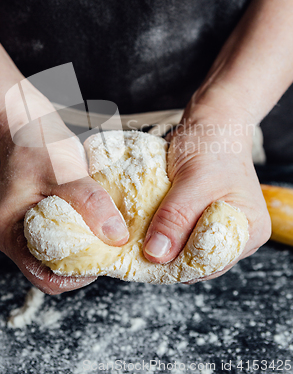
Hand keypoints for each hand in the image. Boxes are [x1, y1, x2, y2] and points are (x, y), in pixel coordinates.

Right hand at [0, 98, 128, 294]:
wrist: (29, 121)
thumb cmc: (37, 143)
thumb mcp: (64, 172)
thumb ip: (89, 203)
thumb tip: (116, 236)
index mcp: (9, 233)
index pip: (44, 277)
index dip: (76, 277)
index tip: (104, 260)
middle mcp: (17, 235)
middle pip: (54, 268)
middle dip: (85, 263)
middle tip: (112, 248)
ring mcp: (31, 226)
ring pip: (63, 251)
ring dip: (88, 246)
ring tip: (111, 235)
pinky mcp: (45, 215)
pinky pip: (67, 233)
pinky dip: (86, 231)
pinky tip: (103, 221)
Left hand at [142, 100, 270, 281]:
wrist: (209, 126)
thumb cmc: (211, 146)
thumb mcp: (194, 180)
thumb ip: (177, 217)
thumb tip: (157, 255)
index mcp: (248, 229)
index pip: (211, 261)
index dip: (179, 262)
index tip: (147, 256)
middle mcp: (237, 235)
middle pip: (199, 262)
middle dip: (169, 257)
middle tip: (138, 248)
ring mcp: (217, 230)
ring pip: (186, 252)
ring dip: (163, 246)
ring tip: (141, 237)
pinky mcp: (200, 222)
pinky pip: (179, 238)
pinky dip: (163, 235)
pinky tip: (148, 229)